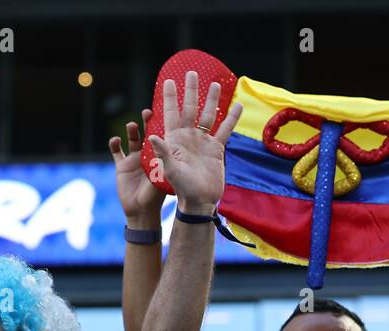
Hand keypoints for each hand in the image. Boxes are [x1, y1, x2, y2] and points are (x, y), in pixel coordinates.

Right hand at [110, 109, 165, 226]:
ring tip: (131, 125)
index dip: (162, 124)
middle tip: (147, 112)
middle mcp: (147, 154)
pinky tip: (115, 140)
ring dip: (132, 130)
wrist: (141, 212)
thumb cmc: (155, 196)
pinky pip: (116, 151)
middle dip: (147, 121)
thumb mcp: (160, 177)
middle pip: (147, 133)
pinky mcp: (121, 166)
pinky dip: (114, 144)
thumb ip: (159, 161)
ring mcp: (134, 159)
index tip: (163, 113)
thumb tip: (160, 144)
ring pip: (132, 138)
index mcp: (159, 156)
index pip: (161, 136)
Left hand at [147, 71, 242, 214]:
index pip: (170, 113)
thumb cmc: (182, 187)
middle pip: (189, 108)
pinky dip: (231, 118)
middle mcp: (188, 137)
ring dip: (211, 100)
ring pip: (207, 115)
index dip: (169, 97)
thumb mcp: (170, 169)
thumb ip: (162, 152)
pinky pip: (224, 130)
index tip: (168, 80)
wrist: (199, 200)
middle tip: (192, 72)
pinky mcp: (216, 149)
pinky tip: (237, 105)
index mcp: (174, 139)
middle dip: (190, 91)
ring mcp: (202, 142)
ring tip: (215, 83)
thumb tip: (150, 136)